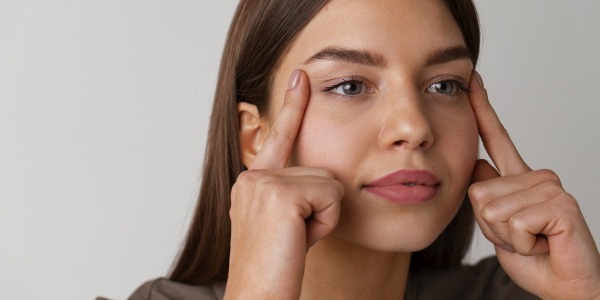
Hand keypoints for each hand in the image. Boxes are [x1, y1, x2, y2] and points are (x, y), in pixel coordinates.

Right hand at [224, 70, 343, 298]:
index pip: (277, 137)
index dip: (291, 107)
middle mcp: (253, 177)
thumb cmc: (274, 268)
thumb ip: (292, 195)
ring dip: (323, 216)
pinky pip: (331, 196)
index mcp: (252, 183)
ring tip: (295, 240)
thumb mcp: (283, 225)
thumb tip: (323, 181)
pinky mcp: (280, 193)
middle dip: (321, 207)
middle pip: (320, 170)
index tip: (300, 76)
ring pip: (329, 183)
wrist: (259, 296)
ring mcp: (263, 182)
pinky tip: (300, 239)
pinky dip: (326, 222)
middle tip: (295, 237)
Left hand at [468, 71, 599, 298]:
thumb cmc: (535, 258)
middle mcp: (536, 176)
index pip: (498, 138)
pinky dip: (520, 243)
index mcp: (520, 179)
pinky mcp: (560, 203)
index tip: (472, 80)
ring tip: (533, 240)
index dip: (483, 109)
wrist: (564, 287)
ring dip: (506, 236)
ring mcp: (550, 186)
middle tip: (520, 236)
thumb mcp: (500, 227)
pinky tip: (542, 243)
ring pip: (492, 209)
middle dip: (490, 225)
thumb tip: (479, 163)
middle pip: (478, 190)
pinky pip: (512, 223)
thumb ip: (489, 195)